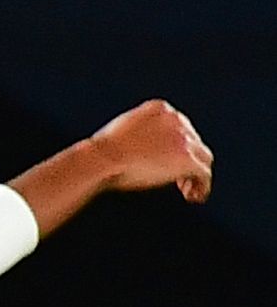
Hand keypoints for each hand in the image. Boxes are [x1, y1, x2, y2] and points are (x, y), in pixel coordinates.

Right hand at [85, 98, 211, 202]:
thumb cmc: (102, 151)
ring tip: (187, 190)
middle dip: (188, 160)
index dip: (178, 146)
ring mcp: (184, 139)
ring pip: (203, 158)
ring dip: (195, 174)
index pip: (181, 127)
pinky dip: (202, 186)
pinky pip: (204, 174)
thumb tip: (141, 150)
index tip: (171, 160)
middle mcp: (177, 120)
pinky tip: (194, 197)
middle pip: (195, 142)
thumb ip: (139, 132)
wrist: (102, 158)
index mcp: (161, 108)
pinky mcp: (187, 160)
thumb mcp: (122, 130)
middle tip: (180, 180)